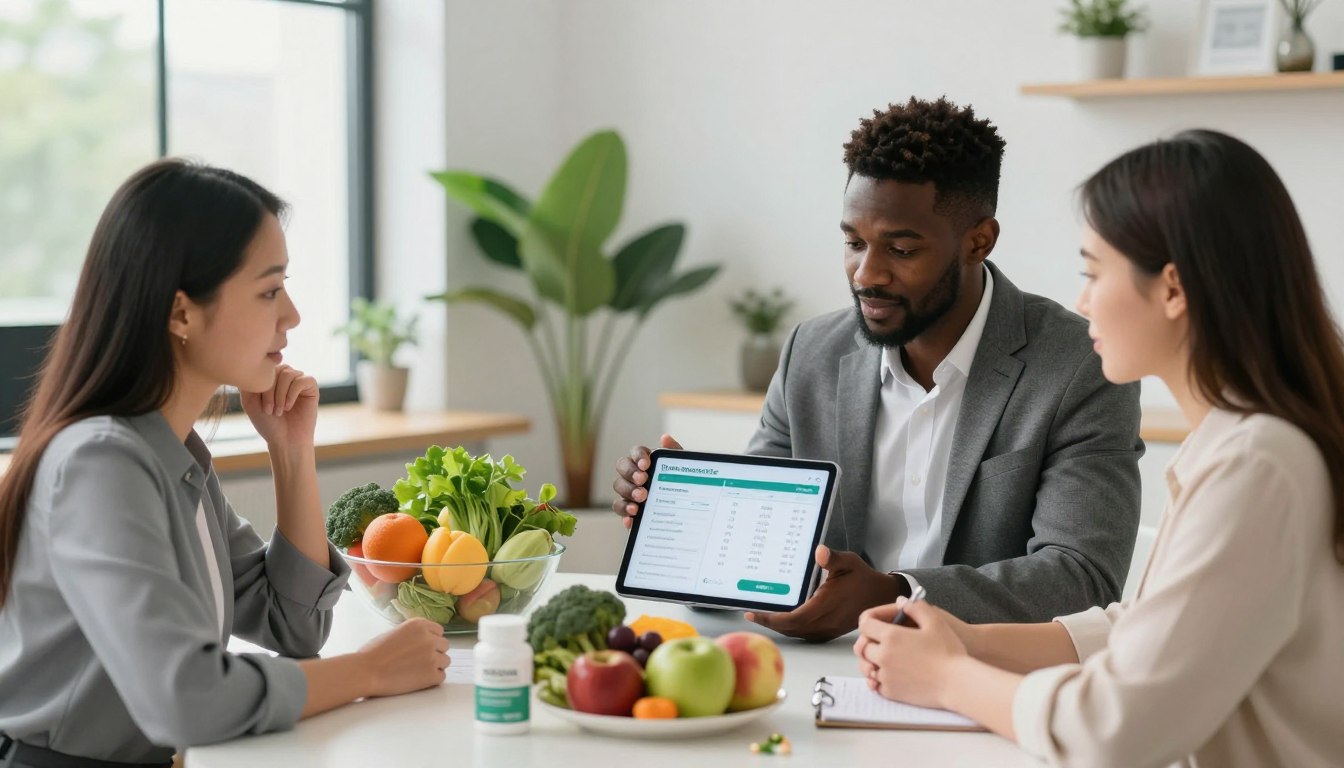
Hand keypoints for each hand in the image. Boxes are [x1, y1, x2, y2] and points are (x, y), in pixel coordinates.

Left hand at [242, 364, 318, 451]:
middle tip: (269, 410)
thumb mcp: (250, 402)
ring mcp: (298, 379)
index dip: (260, 385)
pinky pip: (301, 380)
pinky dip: (292, 394)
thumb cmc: (267, 423)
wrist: (286, 440)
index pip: (263, 368)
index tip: (260, 407)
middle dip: (270, 391)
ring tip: (279, 411)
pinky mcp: (311, 386)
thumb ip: (248, 382)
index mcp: (270, 376)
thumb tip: (250, 363)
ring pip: (288, 374)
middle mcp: (284, 375)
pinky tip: (289, 407)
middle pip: (275, 369)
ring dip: (281, 394)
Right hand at [357, 618, 450, 696]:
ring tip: (416, 671)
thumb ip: (413, 634)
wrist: (365, 671)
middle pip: (444, 646)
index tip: (422, 649)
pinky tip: (417, 680)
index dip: (431, 641)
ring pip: (445, 661)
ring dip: (435, 667)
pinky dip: (432, 680)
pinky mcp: (431, 675)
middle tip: (419, 662)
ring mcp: (432, 656)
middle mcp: (429, 638)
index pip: (439, 631)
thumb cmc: (373, 653)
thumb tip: (424, 640)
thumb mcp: (395, 632)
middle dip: (434, 653)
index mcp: (419, 624)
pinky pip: (441, 677)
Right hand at [610, 434, 681, 529]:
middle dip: (630, 472)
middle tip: (643, 480)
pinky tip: (632, 517)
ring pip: (619, 486)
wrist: (687, 515)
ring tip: (642, 500)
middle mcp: (634, 474)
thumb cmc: (683, 487)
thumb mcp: (683, 470)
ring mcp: (629, 492)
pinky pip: (620, 509)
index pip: (636, 452)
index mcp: (647, 462)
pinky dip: (624, 512)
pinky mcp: (628, 510)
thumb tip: (665, 438)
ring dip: (628, 491)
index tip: (646, 464)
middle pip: (622, 466)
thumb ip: (675, 453)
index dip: (638, 456)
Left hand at [744, 545, 901, 641]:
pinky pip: (805, 634)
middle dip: (770, 623)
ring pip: (797, 633)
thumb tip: (820, 552)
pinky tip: (781, 621)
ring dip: (779, 627)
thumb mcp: (849, 562)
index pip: (794, 618)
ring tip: (762, 617)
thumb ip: (833, 558)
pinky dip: (790, 629)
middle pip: (791, 628)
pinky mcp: (829, 631)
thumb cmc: (862, 577)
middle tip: (751, 615)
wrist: (880, 596)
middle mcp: (826, 620)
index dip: (772, 619)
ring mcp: (828, 628)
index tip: (755, 613)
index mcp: (828, 604)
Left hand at [853, 598, 966, 708]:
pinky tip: (889, 673)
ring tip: (882, 657)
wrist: (957, 684)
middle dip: (869, 641)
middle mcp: (883, 656)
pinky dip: (878, 678)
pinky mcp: (891, 692)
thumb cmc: (949, 652)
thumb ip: (915, 607)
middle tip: (880, 639)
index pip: (865, 624)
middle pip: (863, 646)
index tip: (878, 621)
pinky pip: (876, 684)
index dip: (870, 619)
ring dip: (871, 660)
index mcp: (891, 636)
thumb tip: (901, 602)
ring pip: (866, 666)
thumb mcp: (936, 621)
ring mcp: (886, 676)